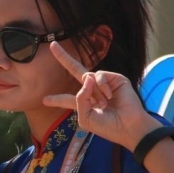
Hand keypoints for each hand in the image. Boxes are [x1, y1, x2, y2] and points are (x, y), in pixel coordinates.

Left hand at [42, 42, 159, 149]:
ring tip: (104, 104)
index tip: (44, 100)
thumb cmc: (108, 127)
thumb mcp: (85, 118)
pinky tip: (110, 96)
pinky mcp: (115, 79)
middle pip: (75, 71)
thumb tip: (87, 78)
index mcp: (84, 104)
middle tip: (52, 45)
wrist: (128, 127)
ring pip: (86, 75)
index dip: (57, 99)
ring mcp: (104, 84)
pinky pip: (100, 75)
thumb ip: (79, 99)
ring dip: (93, 91)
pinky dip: (102, 86)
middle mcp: (93, 91)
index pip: (67, 99)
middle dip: (63, 58)